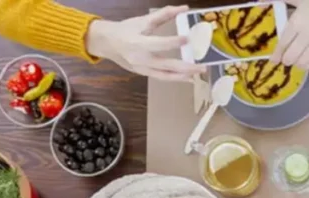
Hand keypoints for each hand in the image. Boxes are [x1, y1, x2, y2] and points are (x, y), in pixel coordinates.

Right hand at [85, 5, 205, 81]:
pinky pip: (162, 78)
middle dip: (186, 67)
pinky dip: (176, 78)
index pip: (159, 43)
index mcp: (138, 42)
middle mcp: (140, 58)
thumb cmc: (125, 30)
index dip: (174, 41)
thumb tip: (183, 8)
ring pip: (166, 76)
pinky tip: (188, 78)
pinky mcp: (144, 74)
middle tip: (202, 66)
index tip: (188, 38)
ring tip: (198, 73)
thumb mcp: (143, 20)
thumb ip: (164, 15)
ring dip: (184, 76)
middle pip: (166, 65)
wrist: (106, 43)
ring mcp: (142, 69)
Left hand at [272, 0, 308, 68]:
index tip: (274, 60)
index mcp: (297, 22)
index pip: (283, 44)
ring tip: (295, 60)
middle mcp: (307, 35)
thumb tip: (263, 2)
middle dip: (286, 60)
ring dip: (296, 63)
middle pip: (291, 56)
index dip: (277, 54)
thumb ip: (282, 2)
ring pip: (303, 62)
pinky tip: (305, 61)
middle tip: (285, 59)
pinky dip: (308, 63)